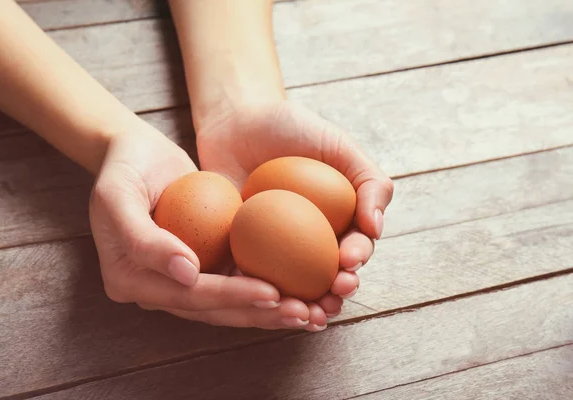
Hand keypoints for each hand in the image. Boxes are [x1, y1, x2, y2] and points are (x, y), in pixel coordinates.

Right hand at [89, 120, 310, 328]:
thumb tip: (186, 274)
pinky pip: (232, 282)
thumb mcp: (118, 196)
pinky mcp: (200, 265)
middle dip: (258, 314)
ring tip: (307, 311)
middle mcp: (154, 288)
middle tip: (301, 311)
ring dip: (266, 312)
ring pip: (226, 305)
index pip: (187, 296)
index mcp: (129, 280)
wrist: (134, 153)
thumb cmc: (123, 169)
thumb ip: (143, 239)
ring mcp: (178, 280)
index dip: (230, 297)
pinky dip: (262, 290)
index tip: (271, 293)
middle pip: (212, 309)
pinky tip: (296, 291)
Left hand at [196, 101, 394, 329]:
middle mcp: (307, 241)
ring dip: (302, 306)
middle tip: (332, 294)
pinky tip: (265, 304)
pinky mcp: (238, 252)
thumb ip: (369, 182)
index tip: (348, 261)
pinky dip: (259, 295)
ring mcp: (272, 250)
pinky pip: (249, 278)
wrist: (236, 119)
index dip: (355, 261)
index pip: (351, 248)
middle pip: (324, 277)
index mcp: (336, 222)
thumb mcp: (339, 148)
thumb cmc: (292, 129)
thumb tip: (376, 228)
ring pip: (291, 288)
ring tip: (306, 314)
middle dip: (334, 294)